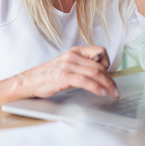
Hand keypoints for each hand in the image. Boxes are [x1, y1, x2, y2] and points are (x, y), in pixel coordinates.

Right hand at [0, 46, 119, 105]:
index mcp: (75, 52)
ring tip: (112, 93)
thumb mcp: (67, 66)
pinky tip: (101, 93)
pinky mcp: (63, 76)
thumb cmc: (48, 76)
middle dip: (111, 79)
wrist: (29, 81)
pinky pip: (85, 81)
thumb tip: (99, 73)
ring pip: (95, 73)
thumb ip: (81, 66)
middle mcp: (72, 56)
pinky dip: (96, 87)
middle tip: (115, 90)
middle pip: (100, 65)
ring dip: (107, 85)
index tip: (110, 75)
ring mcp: (68, 66)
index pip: (100, 52)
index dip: (109, 64)